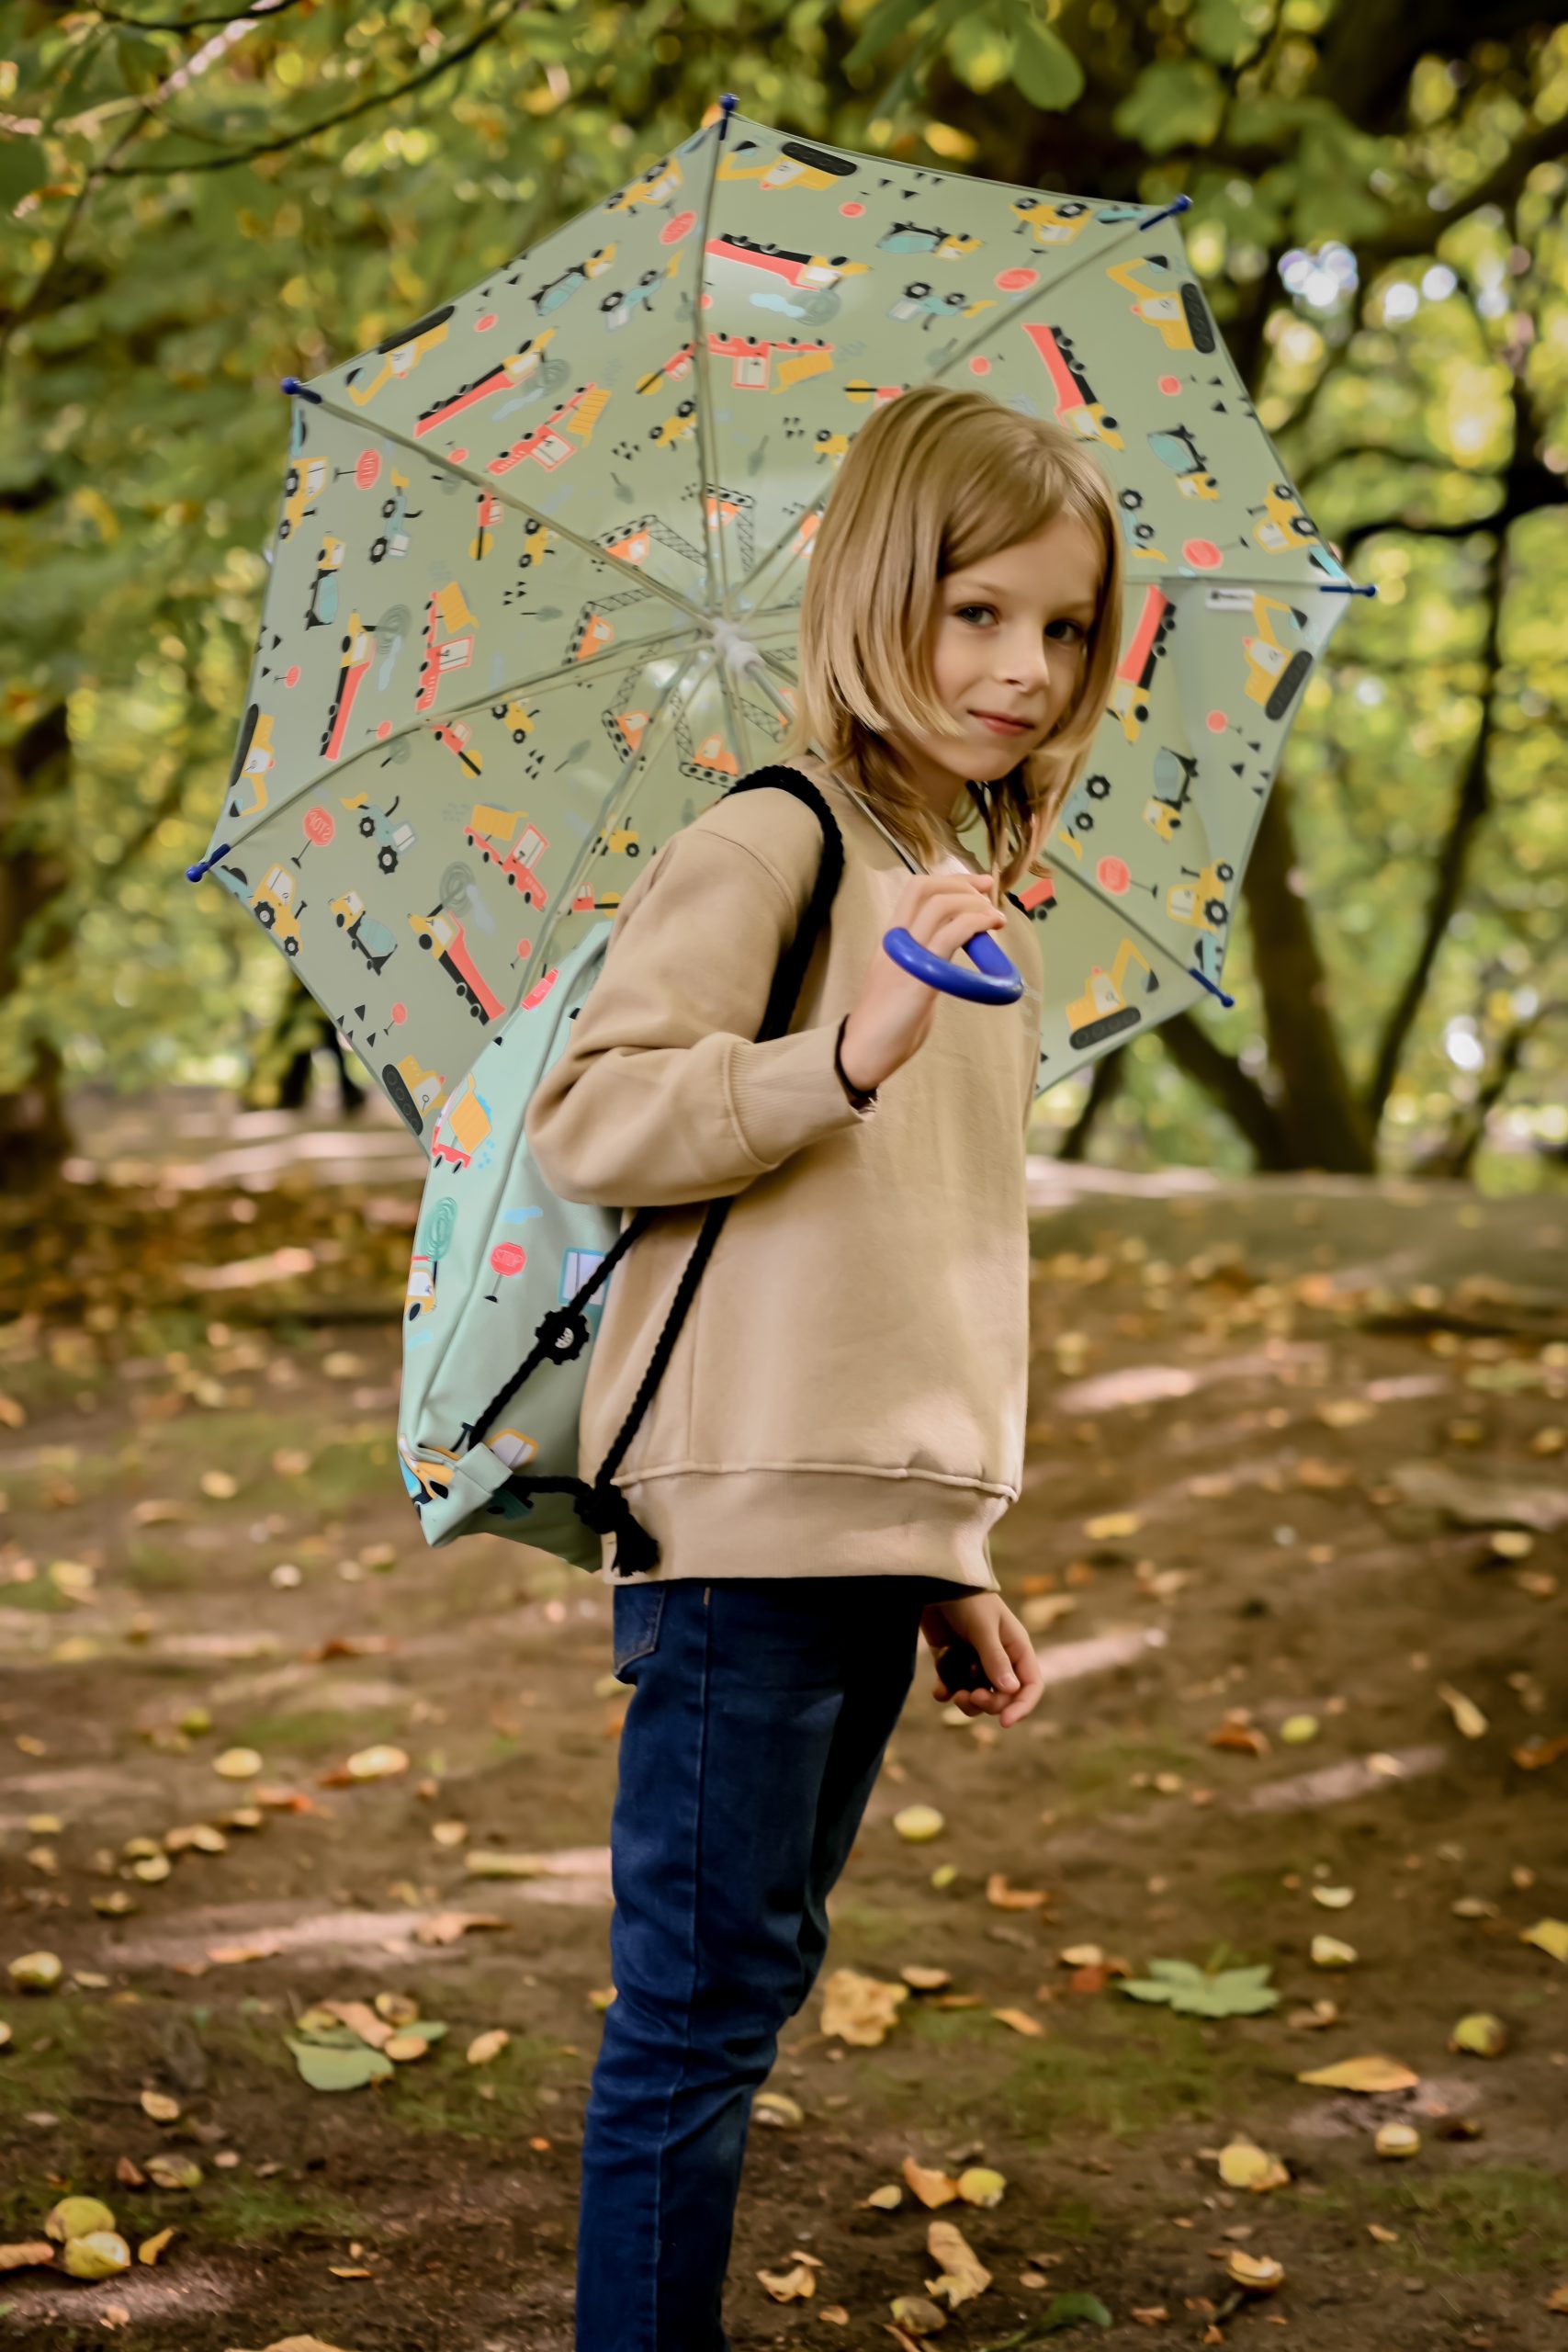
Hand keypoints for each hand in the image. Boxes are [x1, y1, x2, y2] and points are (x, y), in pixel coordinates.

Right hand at [838, 869, 1005, 1092]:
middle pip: (926, 888)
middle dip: (963, 884)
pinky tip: (989, 928)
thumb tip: (954, 960)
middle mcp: (896, 941)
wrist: (863, 1052)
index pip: (916, 890)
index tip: (978, 884)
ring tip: (994, 918)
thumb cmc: (886, 1023)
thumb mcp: (906, 981)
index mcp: (892, 940)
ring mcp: (906, 957)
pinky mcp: (919, 977)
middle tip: (989, 895)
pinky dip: (975, 924)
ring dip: (973, 904)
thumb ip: (927, 964)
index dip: (950, 879)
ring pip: (940, 906)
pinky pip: (949, 937)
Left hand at [918, 1592, 1043, 1729]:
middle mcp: (1000, 1659)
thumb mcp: (983, 1627)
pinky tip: (939, 1691)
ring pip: (979, 1697)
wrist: (934, 1582)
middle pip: (1004, 1697)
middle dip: (989, 1703)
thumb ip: (995, 1659)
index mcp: (1017, 1648)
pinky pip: (954, 1688)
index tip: (1004, 1722)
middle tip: (970, 1696)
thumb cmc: (966, 1598)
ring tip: (954, 1694)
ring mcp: (975, 1662)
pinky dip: (947, 1694)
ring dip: (968, 1703)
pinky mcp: (952, 1662)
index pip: (1030, 1686)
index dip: (1022, 1707)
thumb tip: (1012, 1691)